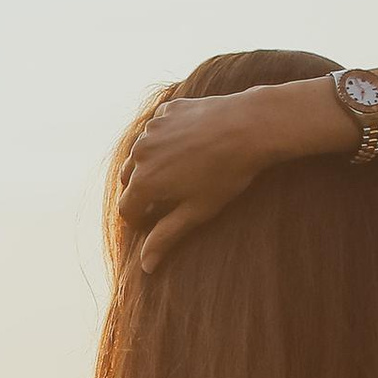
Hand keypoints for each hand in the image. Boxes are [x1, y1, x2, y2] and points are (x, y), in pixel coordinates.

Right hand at [117, 80, 336, 267]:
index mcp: (144, 182)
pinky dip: (163, 140)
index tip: (155, 222)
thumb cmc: (227, 174)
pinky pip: (155, 130)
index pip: (127, 210)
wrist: (250, 126)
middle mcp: (140, 154)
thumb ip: (166, 236)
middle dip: (141, 191)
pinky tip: (186, 145)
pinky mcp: (167, 110)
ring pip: (139, 153)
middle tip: (166, 198)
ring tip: (176, 172)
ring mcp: (152, 129)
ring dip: (149, 164)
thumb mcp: (197, 211)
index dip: (140, 220)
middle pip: (127, 181)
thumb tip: (145, 266)